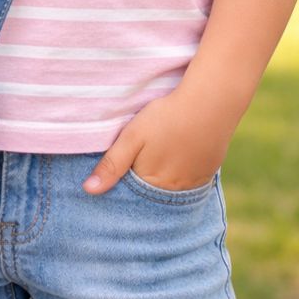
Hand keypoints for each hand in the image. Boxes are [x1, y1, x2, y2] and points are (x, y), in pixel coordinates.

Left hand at [82, 88, 239, 195]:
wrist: (211, 102)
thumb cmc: (167, 118)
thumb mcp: (132, 137)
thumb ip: (112, 165)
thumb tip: (88, 191)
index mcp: (152, 184)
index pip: (132, 195)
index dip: (125, 182)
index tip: (124, 168)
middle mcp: (175, 191)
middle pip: (152, 194)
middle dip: (144, 184)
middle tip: (145, 156)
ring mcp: (194, 183)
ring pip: (172, 188)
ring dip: (164, 178)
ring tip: (162, 154)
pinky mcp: (209, 172)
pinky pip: (191, 180)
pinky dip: (183, 172)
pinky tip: (179, 154)